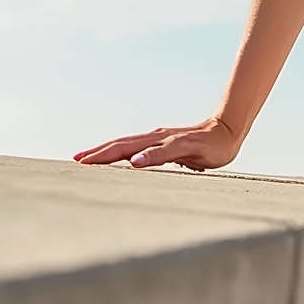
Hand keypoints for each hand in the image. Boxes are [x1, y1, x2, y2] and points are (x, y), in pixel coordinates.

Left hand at [74, 116, 240, 171]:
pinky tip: (136, 162)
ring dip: (114, 152)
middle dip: (97, 153)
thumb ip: (155, 162)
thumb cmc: (199, 149)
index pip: (119, 147)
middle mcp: (155, 138)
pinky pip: (165, 151)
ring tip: (94, 161)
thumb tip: (136, 169)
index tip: (77, 160)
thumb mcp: (173, 158)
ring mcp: (170, 139)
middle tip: (76, 161)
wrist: (228, 133)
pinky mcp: (187, 144)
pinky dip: (149, 156)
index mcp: (151, 142)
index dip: (98, 153)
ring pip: (137, 146)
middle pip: (121, 144)